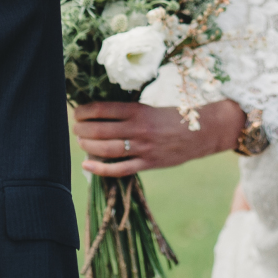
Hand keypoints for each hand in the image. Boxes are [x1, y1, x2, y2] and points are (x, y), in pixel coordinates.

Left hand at [72, 99, 244, 176]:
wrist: (202, 132)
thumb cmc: (172, 117)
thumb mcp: (149, 108)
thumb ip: (127, 112)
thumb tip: (98, 114)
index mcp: (138, 110)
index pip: (102, 109)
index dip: (84, 111)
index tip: (77, 112)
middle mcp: (139, 129)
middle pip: (100, 129)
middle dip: (82, 129)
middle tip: (75, 128)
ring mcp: (143, 148)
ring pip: (106, 149)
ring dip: (88, 146)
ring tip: (81, 142)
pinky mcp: (148, 164)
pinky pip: (120, 169)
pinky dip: (100, 169)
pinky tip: (87, 165)